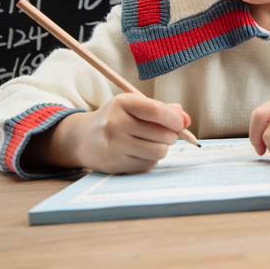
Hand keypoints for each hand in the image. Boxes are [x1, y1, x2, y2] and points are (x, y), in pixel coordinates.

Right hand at [23, 93, 190, 174]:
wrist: (84, 139)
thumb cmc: (118, 119)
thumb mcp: (136, 107)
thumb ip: (163, 110)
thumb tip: (186, 120)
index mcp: (122, 103)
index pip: (157, 111)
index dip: (175, 119)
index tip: (181, 123)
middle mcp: (115, 124)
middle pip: (163, 134)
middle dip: (171, 135)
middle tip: (164, 133)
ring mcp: (114, 146)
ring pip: (159, 151)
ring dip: (162, 148)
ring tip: (151, 142)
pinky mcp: (115, 165)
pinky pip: (148, 164)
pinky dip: (149, 159)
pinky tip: (138, 153)